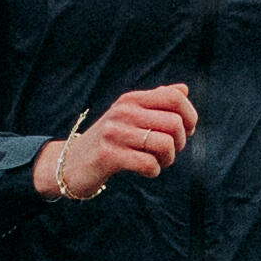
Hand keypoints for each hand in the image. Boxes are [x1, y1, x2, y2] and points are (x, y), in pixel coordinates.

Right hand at [32, 84, 194, 202]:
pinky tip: (146, 171)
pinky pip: (148, 163)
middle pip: (175, 123)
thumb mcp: (129, 115)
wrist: (69, 162)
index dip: (190, 116)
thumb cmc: (108, 141)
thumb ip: (156, 101)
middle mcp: (123, 112)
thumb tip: (184, 90)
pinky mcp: (108, 155)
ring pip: (165, 144)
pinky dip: (154, 171)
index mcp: (131, 99)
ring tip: (157, 162)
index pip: (175, 98)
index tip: (186, 131)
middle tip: (169, 152)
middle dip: (180, 142)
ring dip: (168, 159)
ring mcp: (114, 133)